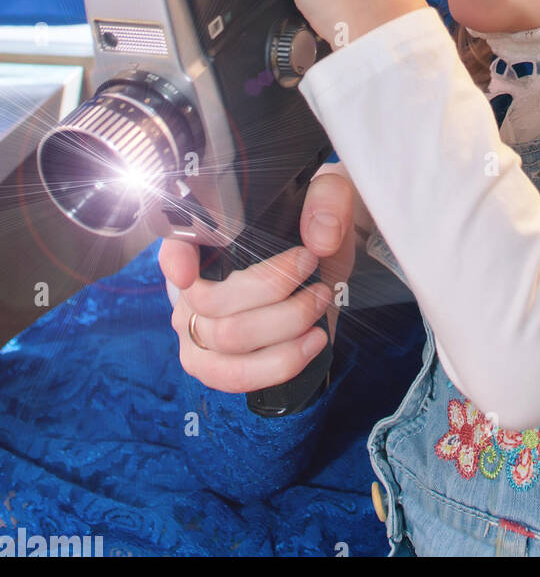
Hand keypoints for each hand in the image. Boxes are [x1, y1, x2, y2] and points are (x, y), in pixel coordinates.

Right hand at [160, 164, 356, 394]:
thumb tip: (320, 237)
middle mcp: (191, 288)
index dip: (174, 261)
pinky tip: (313, 341)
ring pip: (228, 339)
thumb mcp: (326, 204)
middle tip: (312, 268)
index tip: (186, 272)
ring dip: (286, 322)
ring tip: (321, 302)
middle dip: (272, 288)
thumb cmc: (310, 238)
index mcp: (205, 241)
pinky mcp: (216, 368)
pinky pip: (236, 376)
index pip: (173, 247)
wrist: (322, 281)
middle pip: (211, 300)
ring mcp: (198, 331)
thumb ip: (328, 200)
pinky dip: (280, 362)